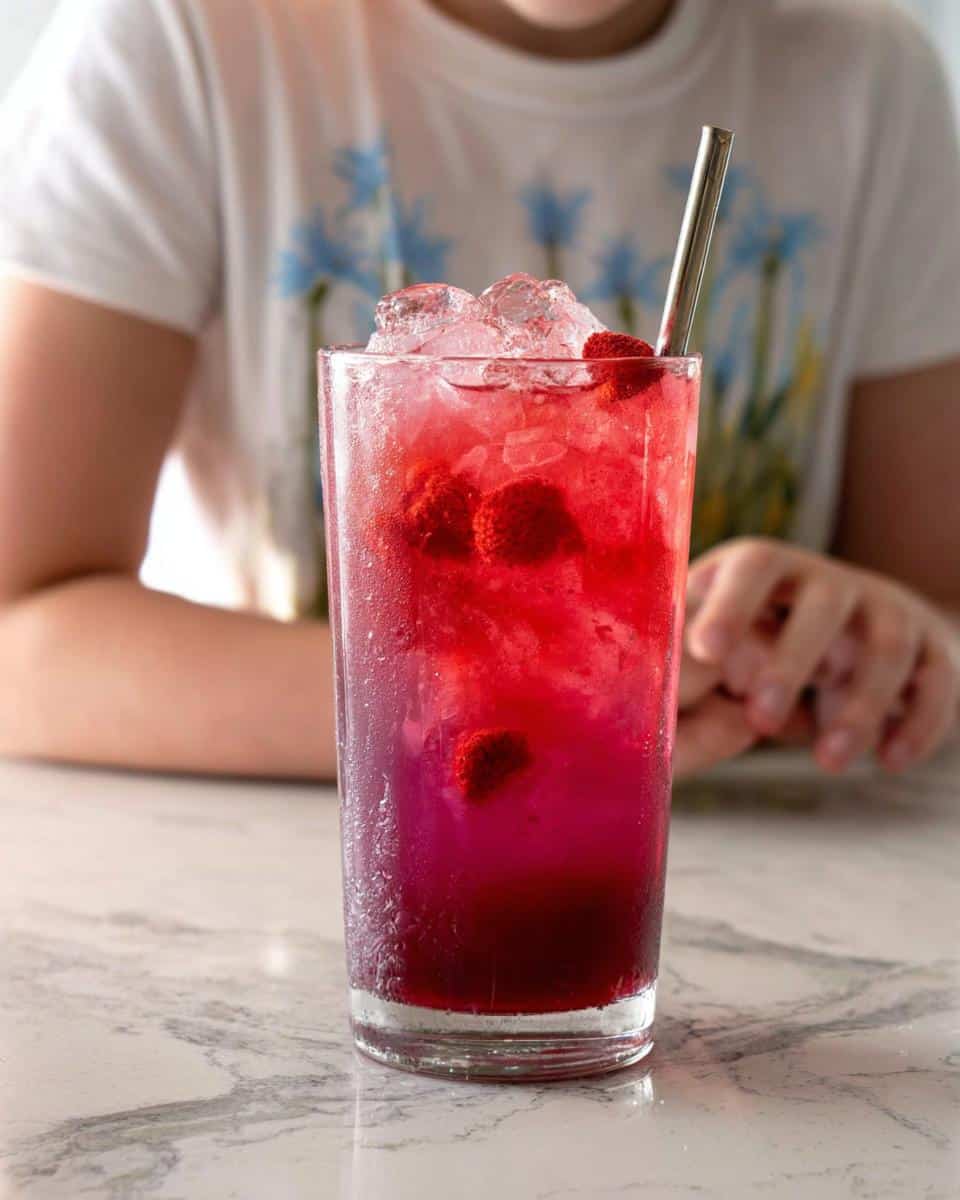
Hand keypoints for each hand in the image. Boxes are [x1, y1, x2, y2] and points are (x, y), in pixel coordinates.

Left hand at [685, 538, 959, 773]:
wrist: (860, 638)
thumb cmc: (762, 641)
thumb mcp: (723, 645)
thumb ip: (689, 675)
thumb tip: (651, 726)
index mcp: (769, 569)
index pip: (753, 566)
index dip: (729, 603)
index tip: (703, 649)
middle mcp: (831, 581)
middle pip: (822, 604)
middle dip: (792, 662)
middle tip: (761, 720)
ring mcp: (886, 610)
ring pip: (884, 648)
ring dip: (860, 706)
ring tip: (828, 762)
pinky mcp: (931, 649)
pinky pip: (936, 681)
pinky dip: (917, 723)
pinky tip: (889, 761)